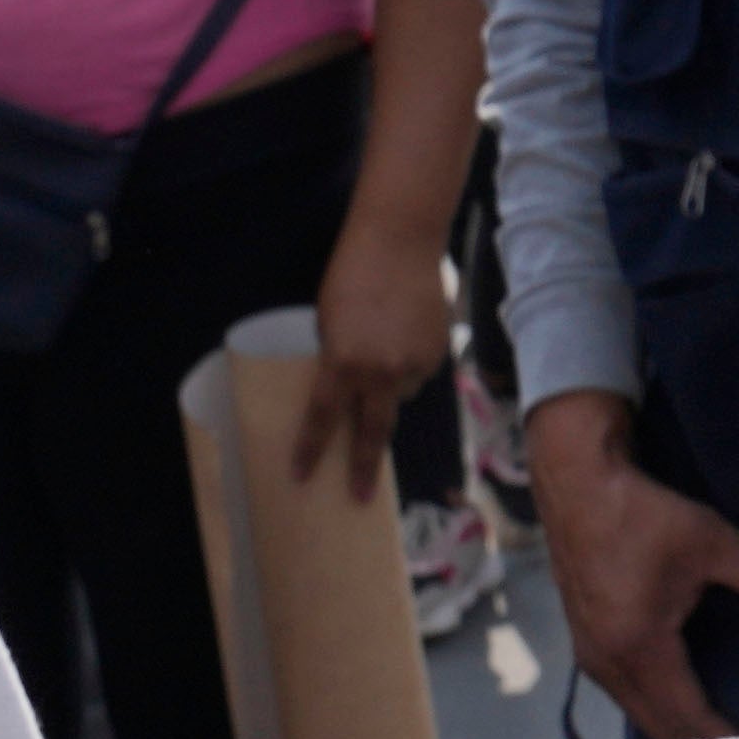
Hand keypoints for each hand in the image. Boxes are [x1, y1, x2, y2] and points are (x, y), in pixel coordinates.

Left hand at [298, 213, 461, 480]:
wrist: (400, 242)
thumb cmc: (352, 275)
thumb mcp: (330, 322)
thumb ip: (338, 360)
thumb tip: (351, 387)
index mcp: (343, 363)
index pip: (323, 418)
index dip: (309, 449)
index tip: (299, 476)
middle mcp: (381, 372)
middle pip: (372, 431)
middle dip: (363, 466)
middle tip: (360, 495)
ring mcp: (414, 364)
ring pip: (401, 392)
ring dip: (392, 382)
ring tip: (389, 343)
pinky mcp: (439, 352)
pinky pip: (421, 371)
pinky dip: (412, 361)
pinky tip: (408, 332)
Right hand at [526, 386, 738, 738]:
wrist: (575, 483)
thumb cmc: (639, 511)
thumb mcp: (708, 540)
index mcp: (637, 647)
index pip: (687, 716)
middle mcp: (607, 663)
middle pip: (660, 727)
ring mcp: (591, 656)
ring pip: (640, 713)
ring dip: (678, 730)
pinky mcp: (587, 643)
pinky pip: (627, 694)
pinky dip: (658, 707)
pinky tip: (686, 705)